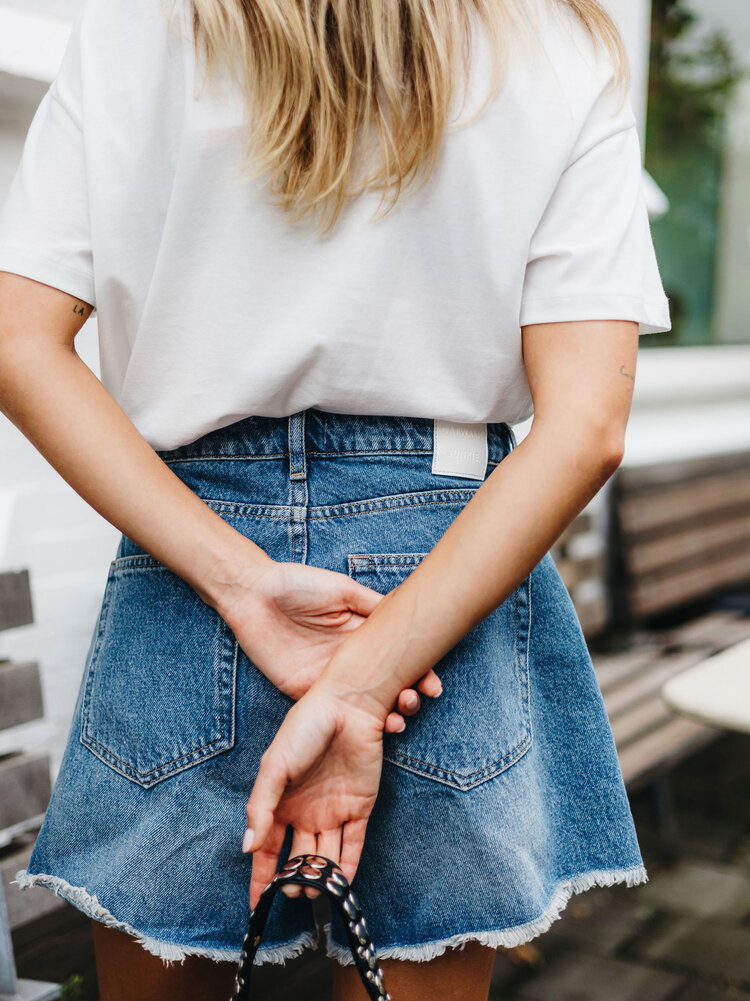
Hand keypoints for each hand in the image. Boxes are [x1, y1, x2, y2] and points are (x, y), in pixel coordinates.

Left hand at [222, 558, 441, 730]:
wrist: (253, 595)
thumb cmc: (297, 585)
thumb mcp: (342, 589)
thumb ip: (373, 606)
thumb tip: (406, 617)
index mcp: (361, 634)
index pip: (396, 659)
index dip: (419, 672)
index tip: (433, 686)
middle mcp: (349, 659)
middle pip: (385, 684)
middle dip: (407, 696)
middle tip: (417, 702)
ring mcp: (328, 678)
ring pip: (364, 703)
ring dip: (386, 714)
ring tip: (398, 719)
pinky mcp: (305, 691)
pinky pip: (332, 711)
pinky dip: (352, 723)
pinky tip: (371, 728)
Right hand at [242, 684, 384, 909]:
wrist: (347, 706)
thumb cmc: (304, 728)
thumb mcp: (274, 766)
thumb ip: (260, 807)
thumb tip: (248, 847)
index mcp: (280, 802)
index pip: (268, 849)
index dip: (261, 877)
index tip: (255, 905)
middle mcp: (305, 811)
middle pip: (298, 857)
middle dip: (294, 879)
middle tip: (293, 890)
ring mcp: (332, 811)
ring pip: (325, 857)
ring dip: (320, 877)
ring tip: (313, 890)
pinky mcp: (359, 807)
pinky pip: (353, 845)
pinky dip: (347, 867)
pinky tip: (339, 885)